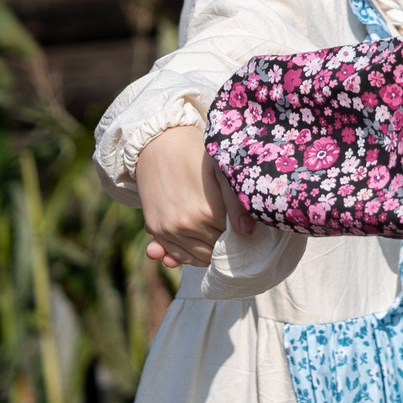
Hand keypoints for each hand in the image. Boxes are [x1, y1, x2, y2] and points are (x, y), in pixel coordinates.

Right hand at [137, 125, 250, 269]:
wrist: (159, 144)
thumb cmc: (196, 155)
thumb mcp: (222, 171)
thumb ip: (236, 202)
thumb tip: (247, 232)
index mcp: (207, 211)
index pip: (232, 239)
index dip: (240, 235)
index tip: (243, 227)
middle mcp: (186, 225)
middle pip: (214, 250)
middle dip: (225, 246)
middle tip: (231, 235)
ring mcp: (168, 229)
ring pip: (195, 257)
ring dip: (208, 254)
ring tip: (216, 240)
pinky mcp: (155, 229)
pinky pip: (174, 254)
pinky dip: (186, 256)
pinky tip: (197, 246)